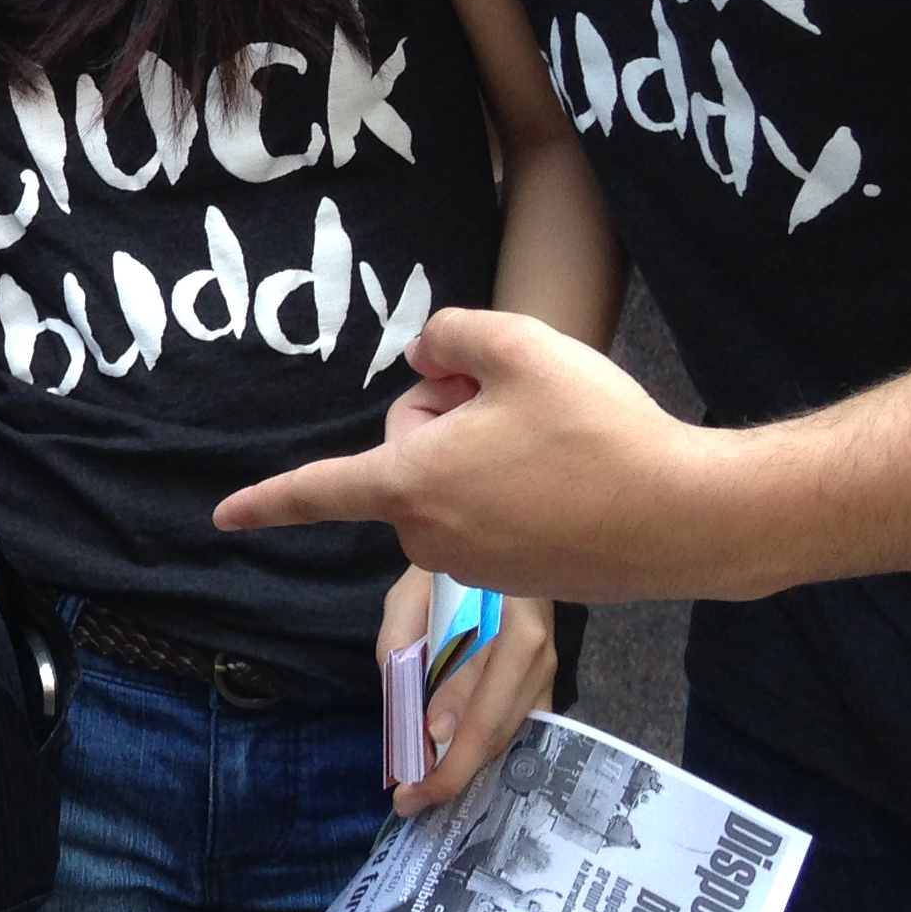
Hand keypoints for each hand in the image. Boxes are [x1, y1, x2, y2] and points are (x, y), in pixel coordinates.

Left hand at [215, 306, 756, 600]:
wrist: (687, 514)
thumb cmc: (598, 429)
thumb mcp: (517, 344)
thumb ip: (449, 332)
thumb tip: (425, 354)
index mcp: (411, 486)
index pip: (319, 490)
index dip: (266, 501)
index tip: (223, 517)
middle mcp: (430, 537)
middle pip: (408, 454)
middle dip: (448, 418)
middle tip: (514, 405)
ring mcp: (475, 566)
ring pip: (451, 482)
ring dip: (485, 451)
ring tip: (553, 443)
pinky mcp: (518, 579)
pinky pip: (490, 510)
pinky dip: (515, 483)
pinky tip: (570, 471)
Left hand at [376, 568, 555, 816]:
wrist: (489, 534)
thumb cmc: (442, 569)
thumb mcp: (408, 601)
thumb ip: (405, 654)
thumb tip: (431, 730)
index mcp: (516, 635)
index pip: (484, 718)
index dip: (450, 764)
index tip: (412, 791)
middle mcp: (542, 660)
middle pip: (500, 735)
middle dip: (455, 774)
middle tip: (412, 802)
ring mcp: (549, 671)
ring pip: (510, 736)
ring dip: (470, 765)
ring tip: (429, 789)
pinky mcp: (544, 679)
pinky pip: (518, 724)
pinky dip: (487, 748)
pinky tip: (457, 765)